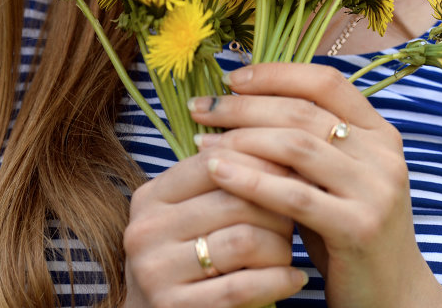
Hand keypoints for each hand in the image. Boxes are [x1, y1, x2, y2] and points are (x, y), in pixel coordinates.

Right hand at [123, 147, 308, 306]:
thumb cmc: (185, 262)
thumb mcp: (186, 218)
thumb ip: (217, 186)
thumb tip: (278, 149)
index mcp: (149, 198)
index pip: (211, 162)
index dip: (259, 163)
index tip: (290, 173)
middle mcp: (146, 230)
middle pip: (233, 200)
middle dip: (277, 208)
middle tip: (296, 218)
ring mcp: (156, 271)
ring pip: (243, 241)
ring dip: (280, 246)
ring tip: (289, 252)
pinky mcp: (175, 307)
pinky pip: (243, 287)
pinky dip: (278, 280)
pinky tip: (293, 279)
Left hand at [189, 63, 441, 307]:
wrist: (392, 295)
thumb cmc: (346, 231)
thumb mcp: (331, 179)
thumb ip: (302, 143)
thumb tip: (237, 103)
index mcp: (380, 133)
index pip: (326, 82)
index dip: (276, 74)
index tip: (232, 79)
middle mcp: (384, 155)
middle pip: (302, 112)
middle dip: (244, 106)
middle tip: (201, 109)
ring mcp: (376, 191)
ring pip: (296, 147)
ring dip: (241, 139)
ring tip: (202, 141)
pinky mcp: (359, 227)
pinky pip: (293, 196)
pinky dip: (250, 180)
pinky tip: (217, 172)